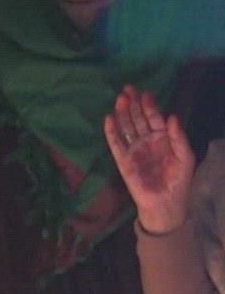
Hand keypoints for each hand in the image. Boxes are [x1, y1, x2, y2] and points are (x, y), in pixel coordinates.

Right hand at [106, 86, 194, 235]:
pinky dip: (111, 132)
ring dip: (122, 113)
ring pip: (126, 127)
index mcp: (162, 139)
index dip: (150, 106)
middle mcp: (146, 141)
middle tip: (128, 89)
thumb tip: (171, 116)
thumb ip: (178, 137)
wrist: (166, 203)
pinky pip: (115, 144)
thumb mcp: (185, 157)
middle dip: (133, 104)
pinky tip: (108, 119)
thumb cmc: (179, 180)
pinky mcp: (123, 160)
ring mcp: (134, 150)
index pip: (154, 118)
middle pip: (138, 119)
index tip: (145, 93)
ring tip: (119, 99)